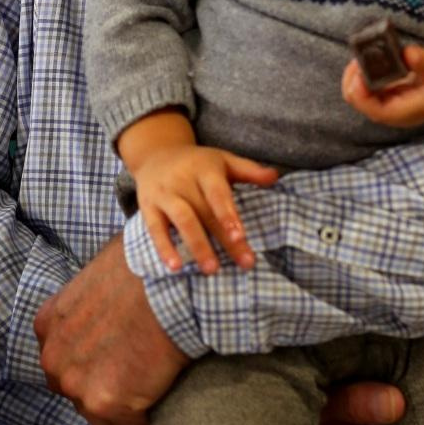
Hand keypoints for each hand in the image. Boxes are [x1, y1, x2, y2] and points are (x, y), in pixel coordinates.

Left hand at [35, 235, 188, 424]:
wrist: (168, 284)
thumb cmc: (145, 267)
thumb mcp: (102, 272)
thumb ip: (93, 294)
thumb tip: (112, 294)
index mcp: (49, 325)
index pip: (65, 360)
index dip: (93, 363)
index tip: (118, 361)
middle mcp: (54, 358)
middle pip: (76, 390)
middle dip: (104, 388)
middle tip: (138, 380)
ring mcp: (76, 384)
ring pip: (100, 414)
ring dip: (125, 409)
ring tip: (154, 395)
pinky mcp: (105, 404)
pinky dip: (148, 422)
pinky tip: (165, 405)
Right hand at [132, 143, 279, 273]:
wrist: (155, 154)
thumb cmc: (197, 163)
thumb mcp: (223, 160)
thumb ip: (249, 170)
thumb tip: (275, 176)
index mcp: (204, 169)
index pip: (217, 193)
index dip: (228, 214)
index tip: (241, 235)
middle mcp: (182, 180)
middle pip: (204, 212)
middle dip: (224, 239)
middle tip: (244, 263)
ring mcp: (164, 194)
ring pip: (181, 221)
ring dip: (197, 246)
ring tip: (212, 270)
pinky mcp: (148, 207)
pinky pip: (155, 229)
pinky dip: (164, 248)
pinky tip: (175, 267)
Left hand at [342, 42, 423, 128]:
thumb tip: (407, 55)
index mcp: (414, 110)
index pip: (379, 112)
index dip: (363, 95)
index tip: (359, 72)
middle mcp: (399, 113)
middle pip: (363, 106)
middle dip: (354, 82)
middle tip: (359, 58)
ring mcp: (392, 105)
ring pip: (360, 97)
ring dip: (355, 77)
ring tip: (361, 55)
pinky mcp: (388, 95)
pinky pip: (366, 88)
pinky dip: (362, 74)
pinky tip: (366, 59)